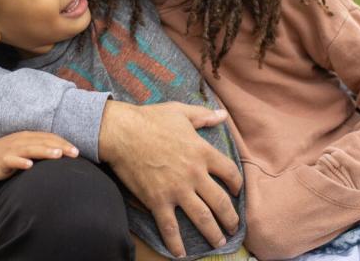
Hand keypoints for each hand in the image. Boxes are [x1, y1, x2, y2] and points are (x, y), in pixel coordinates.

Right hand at [0, 131, 78, 180]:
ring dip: (44, 151)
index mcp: (30, 137)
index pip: (50, 137)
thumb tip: (62, 155)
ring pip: (31, 149)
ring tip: (57, 155)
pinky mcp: (3, 159)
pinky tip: (29, 166)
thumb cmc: (10, 154)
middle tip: (75, 153)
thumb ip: (41, 149)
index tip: (77, 151)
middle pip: (44, 142)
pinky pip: (13, 160)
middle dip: (60, 146)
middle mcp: (23, 140)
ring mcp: (13, 149)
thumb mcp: (26, 148)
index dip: (64, 143)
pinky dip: (21, 162)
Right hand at [99, 101, 242, 257]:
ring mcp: (177, 190)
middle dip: (230, 218)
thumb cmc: (150, 119)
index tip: (237, 191)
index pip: (230, 172)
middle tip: (234, 227)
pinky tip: (181, 254)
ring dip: (213, 234)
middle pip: (221, 202)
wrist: (122, 132)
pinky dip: (176, 244)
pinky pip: (170, 227)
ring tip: (219, 243)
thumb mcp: (180, 112)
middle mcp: (194, 174)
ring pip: (202, 218)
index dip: (237, 184)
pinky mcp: (158, 201)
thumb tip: (222, 115)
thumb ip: (204, 116)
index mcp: (202, 152)